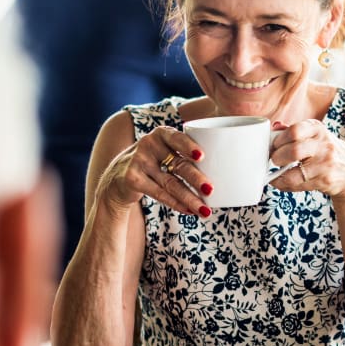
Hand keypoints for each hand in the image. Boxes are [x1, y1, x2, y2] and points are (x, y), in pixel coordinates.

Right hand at [95, 125, 212, 217]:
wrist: (117, 179)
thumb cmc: (153, 164)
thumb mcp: (165, 152)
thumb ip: (186, 155)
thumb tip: (227, 167)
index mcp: (162, 134)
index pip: (177, 138)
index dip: (189, 146)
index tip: (202, 157)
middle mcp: (149, 145)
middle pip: (178, 164)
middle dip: (196, 179)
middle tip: (211, 190)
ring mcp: (139, 162)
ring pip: (170, 183)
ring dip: (190, 198)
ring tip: (206, 211)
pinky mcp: (132, 180)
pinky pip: (159, 194)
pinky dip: (177, 204)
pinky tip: (190, 211)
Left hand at [267, 119, 344, 200]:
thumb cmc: (327, 153)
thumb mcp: (316, 137)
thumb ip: (296, 132)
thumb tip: (275, 126)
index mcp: (318, 129)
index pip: (294, 130)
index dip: (279, 139)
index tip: (274, 146)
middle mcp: (324, 144)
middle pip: (294, 150)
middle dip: (277, 157)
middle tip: (274, 160)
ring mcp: (326, 163)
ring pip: (294, 172)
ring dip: (279, 174)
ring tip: (276, 173)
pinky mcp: (325, 180)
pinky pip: (298, 184)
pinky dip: (284, 184)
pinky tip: (282, 182)